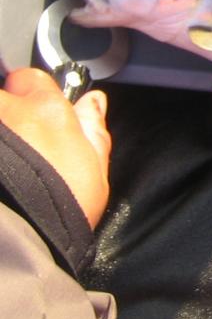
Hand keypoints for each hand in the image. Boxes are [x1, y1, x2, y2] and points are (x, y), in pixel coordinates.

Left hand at [0, 68, 110, 228]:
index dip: (32, 94)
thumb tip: (94, 100)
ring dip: (1, 135)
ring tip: (7, 162)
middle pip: (0, 96)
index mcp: (45, 110)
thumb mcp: (94, 168)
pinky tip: (1, 174)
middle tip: (17, 144)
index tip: (37, 115)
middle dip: (8, 114)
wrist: (21, 240)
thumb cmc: (62, 208)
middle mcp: (6, 112)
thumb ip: (92, 127)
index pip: (30, 77)